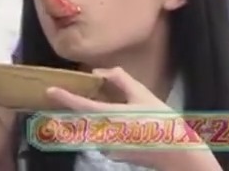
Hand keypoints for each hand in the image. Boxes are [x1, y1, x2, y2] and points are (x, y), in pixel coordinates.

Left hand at [46, 67, 214, 169]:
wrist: (179, 155)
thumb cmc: (162, 122)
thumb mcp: (144, 95)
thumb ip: (120, 80)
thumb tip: (98, 72)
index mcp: (112, 118)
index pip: (82, 107)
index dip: (65, 98)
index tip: (49, 90)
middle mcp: (105, 135)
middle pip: (79, 121)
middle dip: (67, 112)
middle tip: (58, 101)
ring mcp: (107, 148)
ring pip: (88, 130)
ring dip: (84, 120)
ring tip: (86, 110)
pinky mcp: (112, 155)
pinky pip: (98, 139)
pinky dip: (97, 129)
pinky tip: (109, 123)